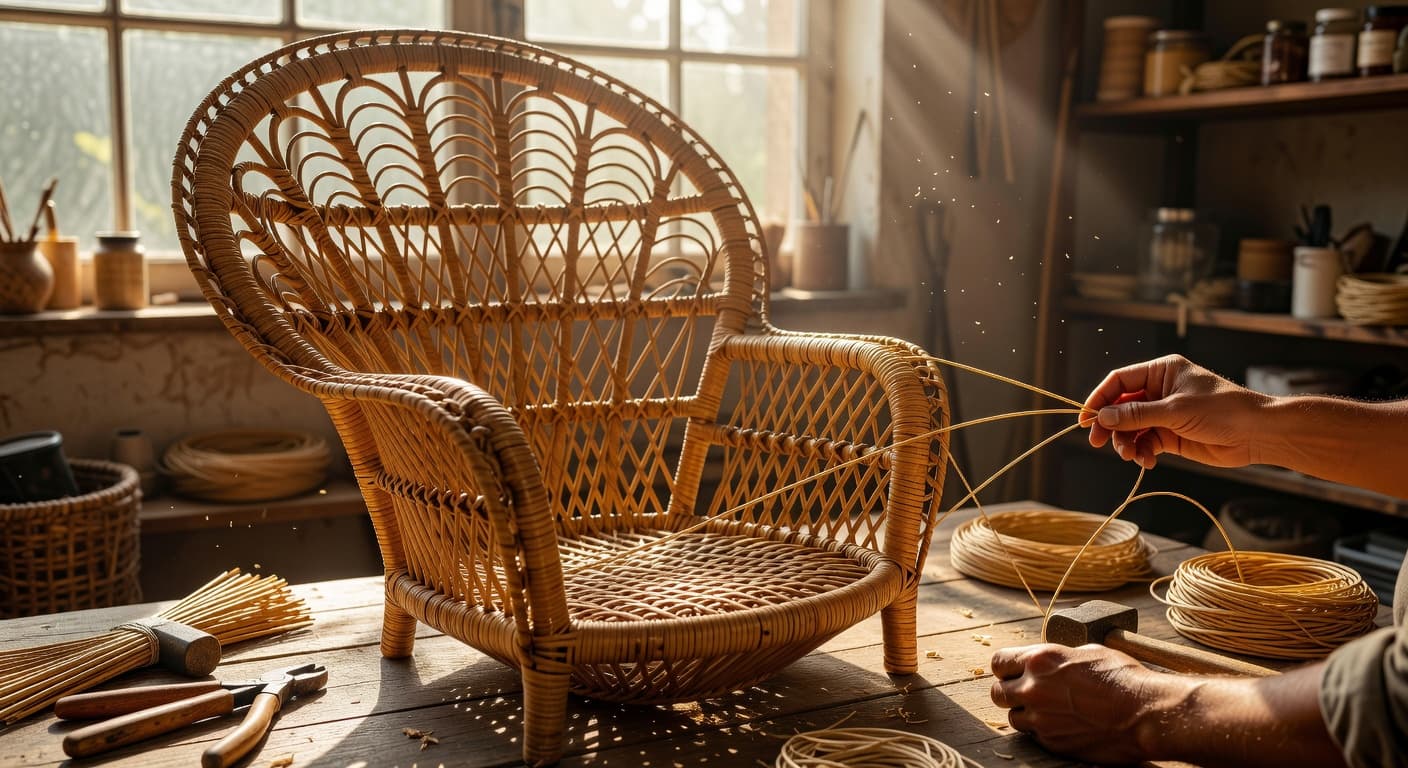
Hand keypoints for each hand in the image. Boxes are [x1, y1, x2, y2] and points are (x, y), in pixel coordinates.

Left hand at [990, 643, 1177, 763]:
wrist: (1145, 713)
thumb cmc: (1123, 678)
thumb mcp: (1086, 652)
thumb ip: (1057, 658)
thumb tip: (1047, 662)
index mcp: (1040, 660)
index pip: (998, 663)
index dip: (1005, 667)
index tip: (1013, 670)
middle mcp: (1034, 689)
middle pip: (998, 693)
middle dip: (1009, 691)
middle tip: (1027, 692)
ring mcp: (1042, 719)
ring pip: (1014, 717)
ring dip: (1025, 713)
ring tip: (1049, 709)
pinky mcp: (1053, 743)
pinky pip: (1034, 736)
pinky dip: (1042, 730)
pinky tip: (1063, 723)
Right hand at [1081, 354, 1270, 468]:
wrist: (1257, 434)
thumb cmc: (1222, 410)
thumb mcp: (1175, 410)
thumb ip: (1137, 414)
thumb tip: (1102, 417)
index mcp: (1161, 372)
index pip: (1120, 381)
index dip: (1100, 399)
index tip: (1085, 418)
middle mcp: (1160, 391)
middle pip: (1121, 406)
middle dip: (1110, 425)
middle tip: (1097, 442)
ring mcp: (1165, 414)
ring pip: (1131, 428)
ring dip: (1126, 443)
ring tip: (1131, 456)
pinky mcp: (1171, 436)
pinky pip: (1146, 443)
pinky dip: (1142, 452)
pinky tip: (1147, 461)